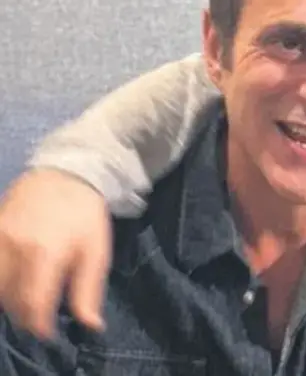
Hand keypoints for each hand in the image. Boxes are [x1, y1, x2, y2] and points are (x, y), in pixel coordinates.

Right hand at [0, 169, 110, 337]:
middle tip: (39, 314)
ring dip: (8, 298)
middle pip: (9, 298)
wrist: (64, 174)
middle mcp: (14, 247)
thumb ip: (88, 289)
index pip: (32, 303)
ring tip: (27, 297)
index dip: (39, 325)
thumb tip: (91, 324)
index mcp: (45, 253)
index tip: (47, 331)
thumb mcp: (97, 251)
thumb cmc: (85, 214)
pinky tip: (14, 279)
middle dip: (24, 313)